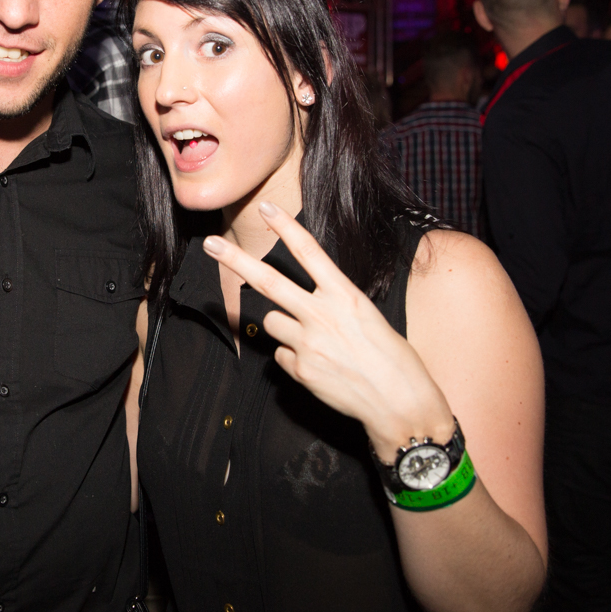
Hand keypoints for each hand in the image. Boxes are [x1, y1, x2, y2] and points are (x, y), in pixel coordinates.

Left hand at [201, 202, 453, 456]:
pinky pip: (280, 356)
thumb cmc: (392, 358)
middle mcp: (323, 315)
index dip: (286, 227)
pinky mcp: (299, 370)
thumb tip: (303, 302)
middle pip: (269, 281)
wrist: (400, 404)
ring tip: (315, 342)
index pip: (309, 252)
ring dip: (284, 327)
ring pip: (271, 322)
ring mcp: (308, 343)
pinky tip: (318, 366)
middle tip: (210, 244)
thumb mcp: (367, 316)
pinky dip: (292, 358)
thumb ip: (333, 304)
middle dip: (235, 260)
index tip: (266, 207)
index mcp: (346, 295)